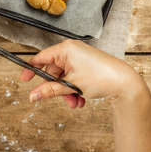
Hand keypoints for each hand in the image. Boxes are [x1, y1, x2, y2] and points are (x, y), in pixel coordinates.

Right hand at [20, 40, 146, 107]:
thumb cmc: (101, 78)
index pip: (40, 58)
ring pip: (63, 77)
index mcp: (65, 49)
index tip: (25, 80)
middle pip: (53, 71)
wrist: (125, 82)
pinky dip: (74, 88)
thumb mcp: (71, 86)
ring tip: (75, 102)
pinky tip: (81, 98)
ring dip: (66, 92)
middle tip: (61, 99)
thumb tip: (33, 95)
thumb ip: (49, 90)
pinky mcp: (85, 64)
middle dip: (57, 89)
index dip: (31, 70)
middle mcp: (71, 50)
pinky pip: (72, 77)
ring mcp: (79, 57)